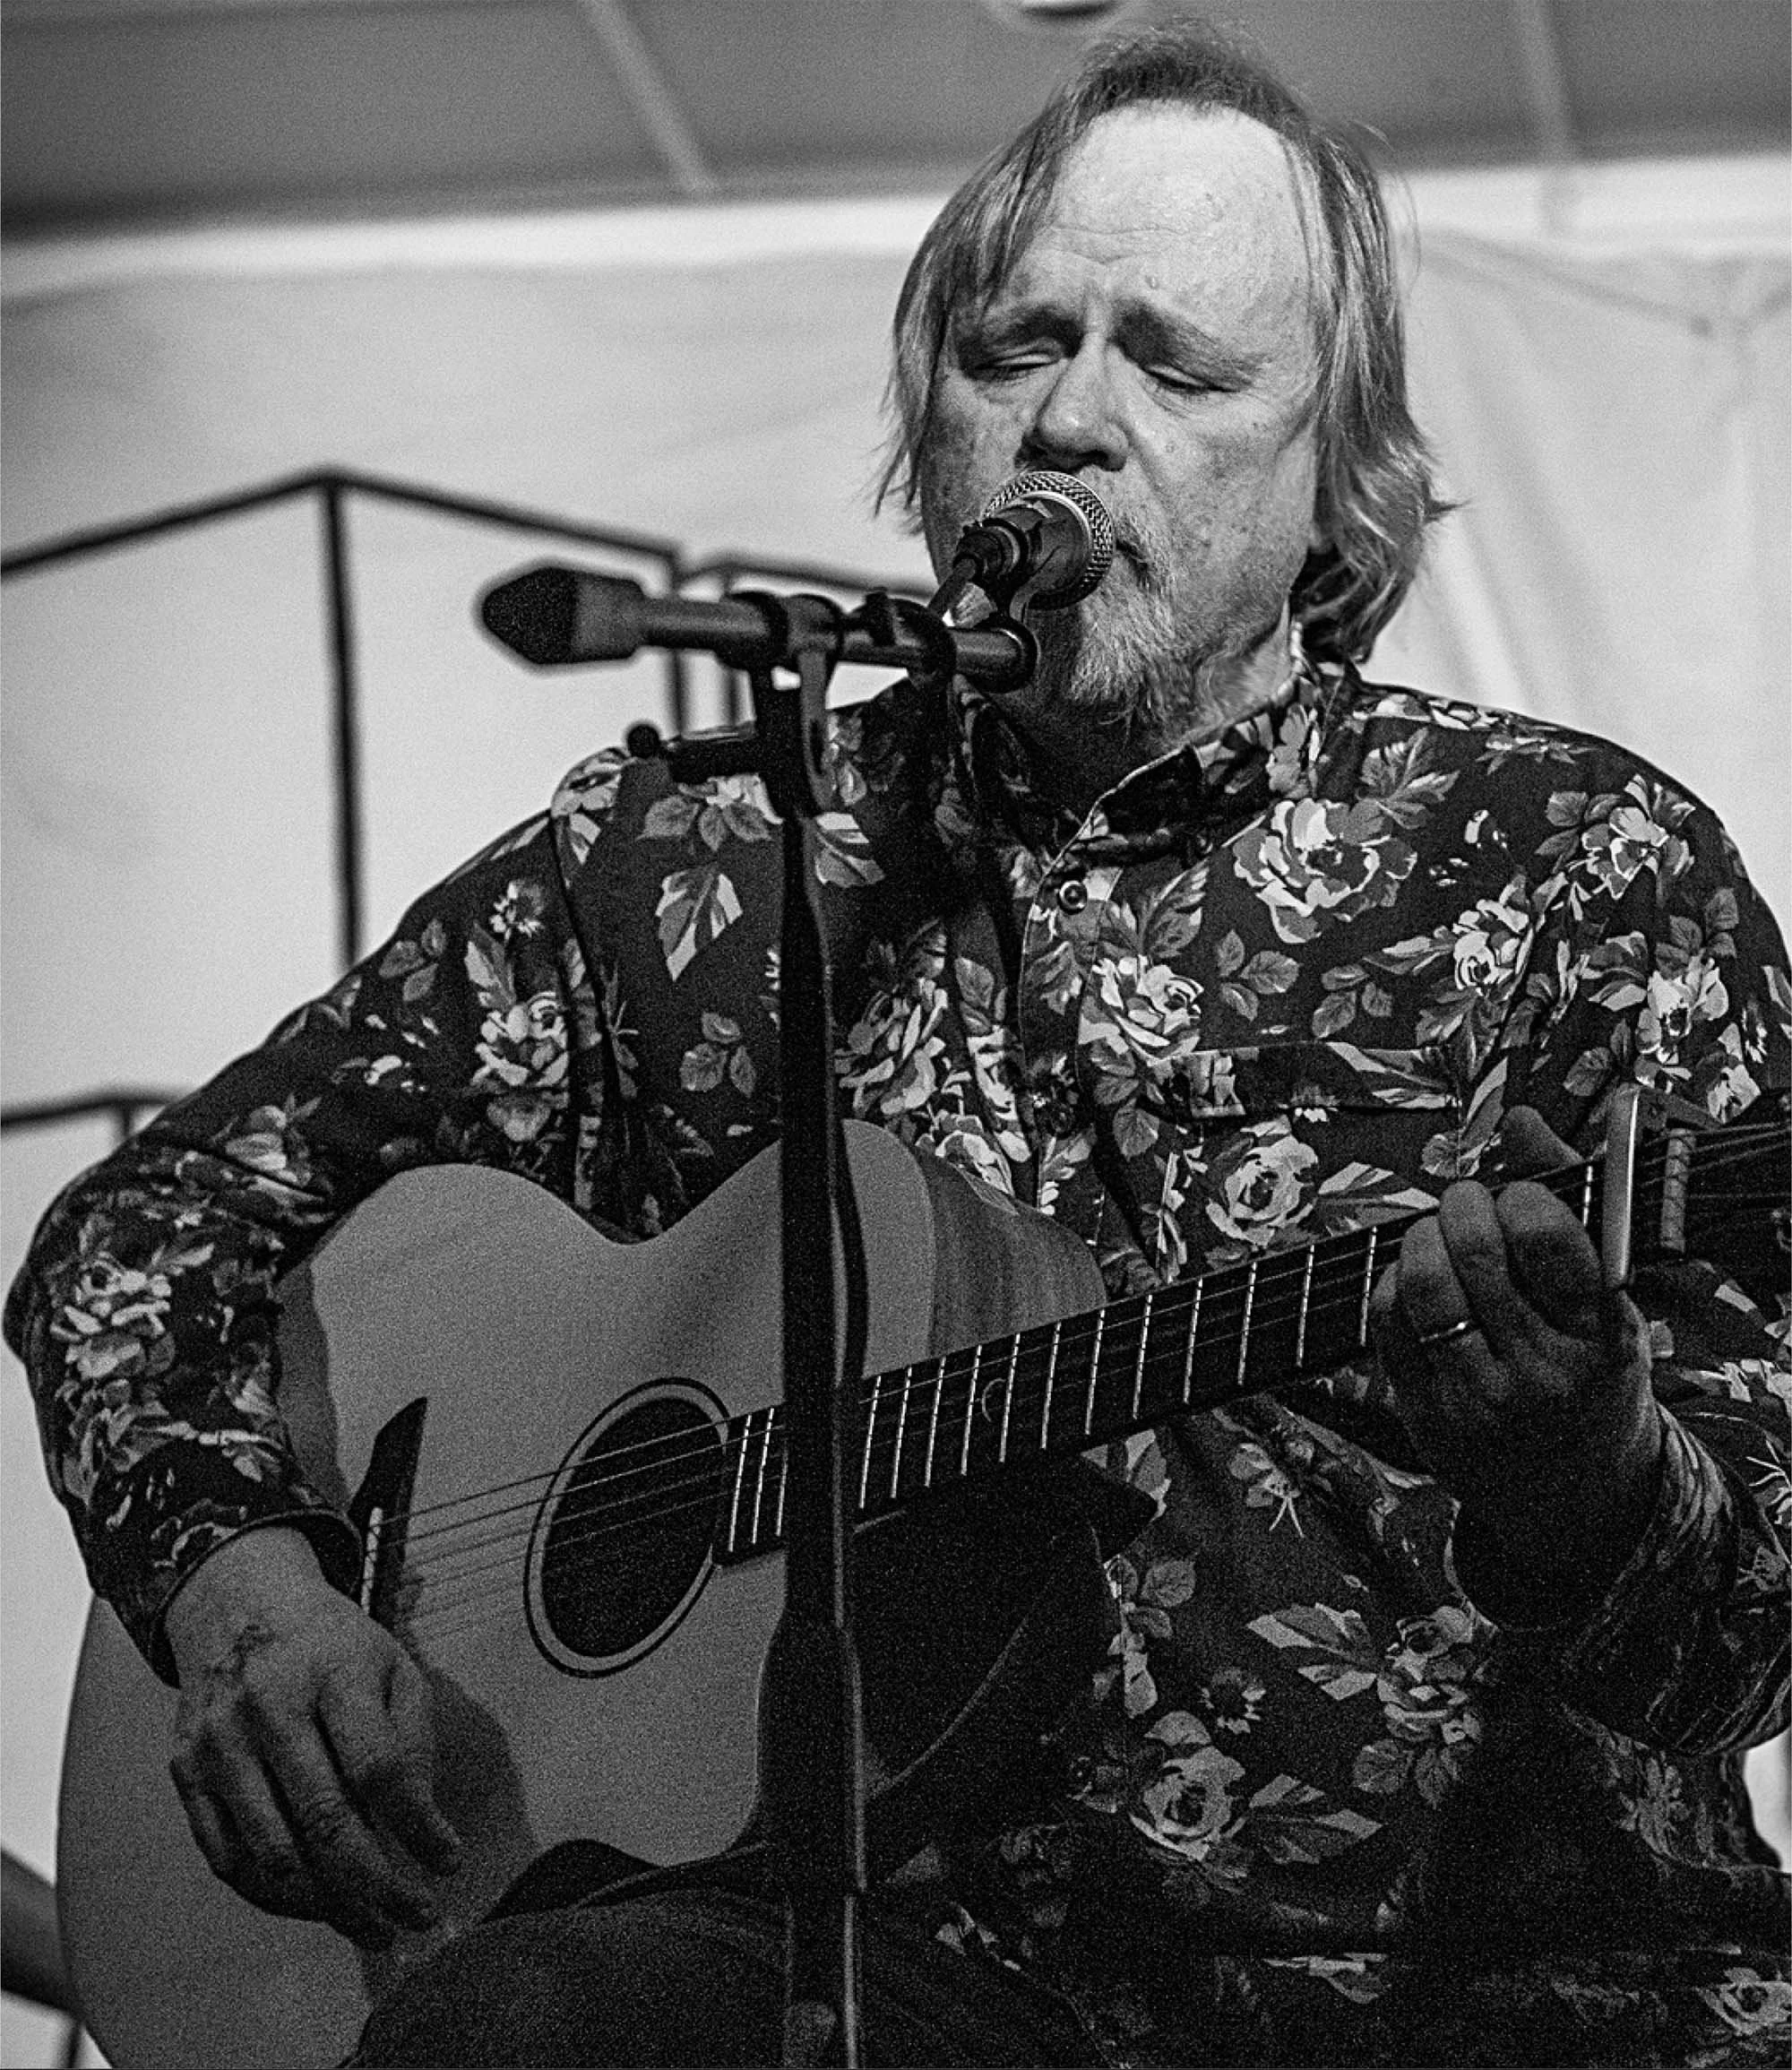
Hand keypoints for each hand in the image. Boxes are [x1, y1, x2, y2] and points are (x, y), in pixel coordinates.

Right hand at [164, 1526, 461, 1947]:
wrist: (239, 1604)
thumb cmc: (331, 1645)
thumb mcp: (391, 1664)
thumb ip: (411, 1740)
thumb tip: (420, 1832)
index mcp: (333, 1672)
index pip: (378, 1766)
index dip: (418, 1826)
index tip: (449, 1863)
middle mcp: (268, 1706)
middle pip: (324, 1820)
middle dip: (377, 1886)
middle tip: (416, 1919)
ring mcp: (219, 1742)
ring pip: (272, 1853)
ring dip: (329, 1906)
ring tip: (374, 1927)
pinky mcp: (186, 1772)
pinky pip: (227, 1858)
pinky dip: (275, 1895)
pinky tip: (316, 1905)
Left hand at [1368, 1108, 1664, 1603]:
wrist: (1575, 1491)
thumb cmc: (1592, 1369)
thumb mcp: (1608, 1298)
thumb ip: (1569, 1199)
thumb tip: (1520, 1117)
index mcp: (1601, 1337)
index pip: (1549, 1240)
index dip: (1522, 1198)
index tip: (1520, 1199)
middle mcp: (1541, 1374)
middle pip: (1473, 1251)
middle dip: (1463, 1204)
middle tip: (1469, 1204)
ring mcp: (1479, 1400)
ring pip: (1422, 1282)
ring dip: (1422, 1235)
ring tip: (1440, 1235)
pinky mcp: (1426, 1415)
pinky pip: (1386, 1320)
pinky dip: (1394, 1281)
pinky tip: (1418, 1283)